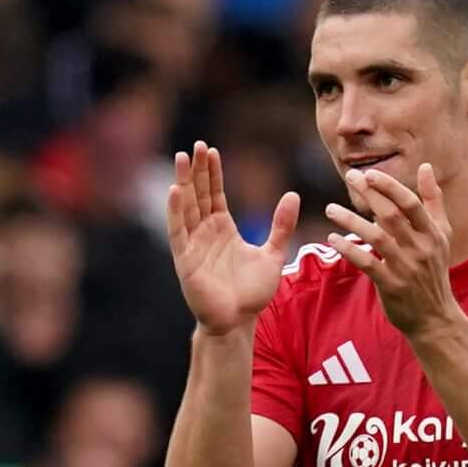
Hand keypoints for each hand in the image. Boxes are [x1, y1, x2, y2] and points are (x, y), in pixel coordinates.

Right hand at [167, 141, 300, 335]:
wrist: (238, 321)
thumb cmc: (252, 293)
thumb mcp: (273, 253)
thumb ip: (281, 225)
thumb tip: (292, 194)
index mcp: (222, 229)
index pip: (214, 194)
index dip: (213, 172)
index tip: (210, 150)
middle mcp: (204, 233)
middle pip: (198, 194)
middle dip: (196, 170)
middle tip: (195, 145)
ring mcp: (193, 245)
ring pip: (186, 207)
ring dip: (183, 182)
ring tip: (181, 158)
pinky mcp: (185, 260)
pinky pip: (178, 231)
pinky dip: (175, 212)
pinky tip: (174, 191)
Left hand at [323, 164, 456, 334]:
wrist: (434, 316)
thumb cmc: (434, 270)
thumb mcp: (441, 235)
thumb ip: (433, 200)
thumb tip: (426, 167)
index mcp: (432, 233)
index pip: (410, 203)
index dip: (389, 186)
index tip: (368, 173)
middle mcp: (420, 248)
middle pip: (390, 215)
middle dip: (368, 194)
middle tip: (349, 177)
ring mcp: (405, 267)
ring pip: (375, 237)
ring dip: (350, 221)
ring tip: (330, 209)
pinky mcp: (391, 285)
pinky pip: (366, 263)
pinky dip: (349, 250)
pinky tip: (333, 239)